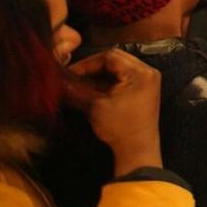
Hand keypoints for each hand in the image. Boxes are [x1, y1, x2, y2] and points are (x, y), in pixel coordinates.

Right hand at [64, 49, 162, 176]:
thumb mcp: (95, 106)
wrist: (137, 149)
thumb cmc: (119, 127)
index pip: (110, 56)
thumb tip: (59, 80)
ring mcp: (148, 81)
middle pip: (116, 59)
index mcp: (140, 73)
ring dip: (99, 74)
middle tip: (74, 76)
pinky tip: (91, 89)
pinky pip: (124, 78)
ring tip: (80, 84)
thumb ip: (76, 90)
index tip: (70, 73)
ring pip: (119, 68)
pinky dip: (107, 81)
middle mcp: (148, 72)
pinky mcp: (144, 90)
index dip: (87, 63)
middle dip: (92, 67)